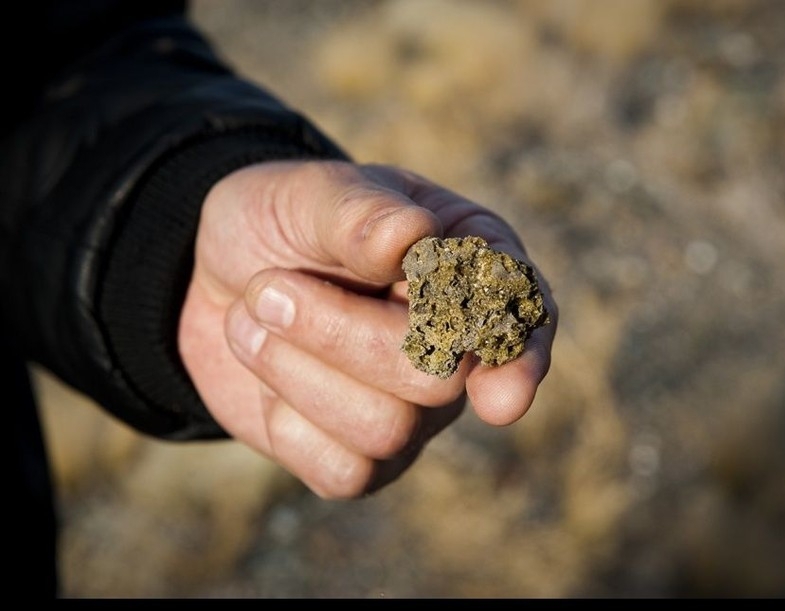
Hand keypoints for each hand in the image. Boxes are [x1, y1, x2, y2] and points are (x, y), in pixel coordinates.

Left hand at [178, 160, 556, 497]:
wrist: (221, 274)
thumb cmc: (287, 222)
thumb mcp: (312, 195)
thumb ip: (362, 214)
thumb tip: (413, 237)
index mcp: (471, 267)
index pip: (522, 317)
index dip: (519, 357)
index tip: (498, 392)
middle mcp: (459, 349)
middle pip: (438, 381)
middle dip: (338, 334)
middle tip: (266, 287)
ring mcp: (417, 411)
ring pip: (387, 431)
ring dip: (294, 369)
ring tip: (254, 315)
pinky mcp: (365, 459)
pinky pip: (345, 472)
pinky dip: (285, 421)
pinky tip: (268, 369)